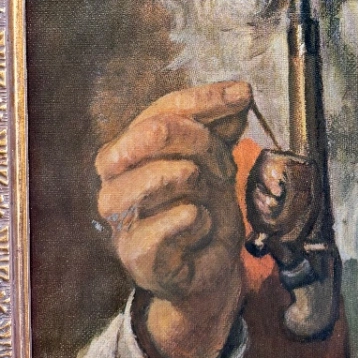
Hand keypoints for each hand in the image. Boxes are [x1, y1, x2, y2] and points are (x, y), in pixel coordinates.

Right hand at [95, 81, 251, 357]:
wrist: (206, 265)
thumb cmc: (201, 204)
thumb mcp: (212, 155)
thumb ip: (220, 122)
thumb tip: (239, 92)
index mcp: (125, 149)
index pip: (164, 108)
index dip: (206, 99)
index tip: (243, 94)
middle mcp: (113, 180)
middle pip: (158, 133)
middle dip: (204, 144)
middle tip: (223, 169)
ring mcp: (121, 220)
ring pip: (173, 174)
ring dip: (203, 185)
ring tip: (205, 201)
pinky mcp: (137, 256)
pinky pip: (179, 221)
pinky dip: (201, 220)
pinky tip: (200, 225)